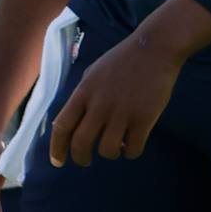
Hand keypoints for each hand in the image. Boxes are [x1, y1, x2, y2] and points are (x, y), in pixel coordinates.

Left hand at [47, 33, 181, 167]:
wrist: (153, 49)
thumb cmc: (121, 60)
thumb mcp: (92, 74)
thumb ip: (82, 96)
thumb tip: (70, 121)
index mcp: (83, 92)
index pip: (62, 126)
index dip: (57, 148)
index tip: (58, 162)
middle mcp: (99, 105)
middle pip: (81, 143)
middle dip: (80, 158)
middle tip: (84, 161)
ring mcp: (122, 113)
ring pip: (108, 150)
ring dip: (109, 154)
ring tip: (115, 147)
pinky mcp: (144, 119)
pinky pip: (133, 149)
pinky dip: (130, 152)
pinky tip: (131, 144)